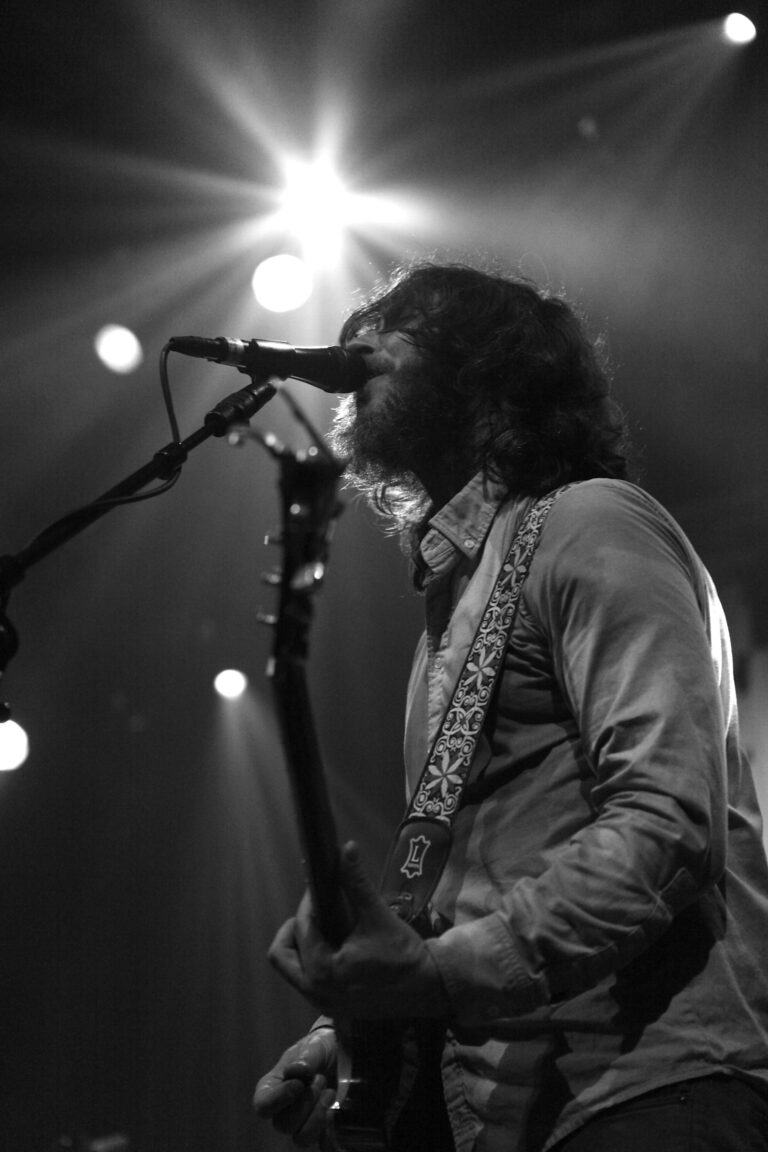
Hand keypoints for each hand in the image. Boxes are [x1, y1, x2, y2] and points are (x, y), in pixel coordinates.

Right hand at [253, 1027, 336, 1146]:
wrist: (342, 1053)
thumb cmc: (319, 1048)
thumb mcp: (313, 1046)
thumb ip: (306, 1057)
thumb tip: (296, 1071)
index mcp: (272, 1088)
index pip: (262, 1106)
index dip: (279, 1099)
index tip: (299, 1084)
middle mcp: (283, 1110)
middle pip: (284, 1125)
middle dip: (306, 1103)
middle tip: (320, 1079)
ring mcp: (302, 1123)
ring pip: (301, 1138)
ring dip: (318, 1117)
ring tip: (330, 1094)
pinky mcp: (322, 1130)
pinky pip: (323, 1145)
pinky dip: (331, 1135)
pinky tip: (337, 1114)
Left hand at [268, 841, 449, 1019]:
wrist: (428, 989)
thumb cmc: (403, 955)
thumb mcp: (377, 915)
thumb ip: (357, 882)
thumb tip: (347, 848)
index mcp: (322, 969)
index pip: (301, 927)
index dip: (308, 901)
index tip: (319, 886)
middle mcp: (315, 991)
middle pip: (282, 956)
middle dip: (293, 929)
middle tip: (315, 913)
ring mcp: (323, 1004)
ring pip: (293, 971)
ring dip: (303, 945)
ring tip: (325, 925)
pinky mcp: (334, 1008)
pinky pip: (308, 982)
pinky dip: (313, 961)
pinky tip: (334, 946)